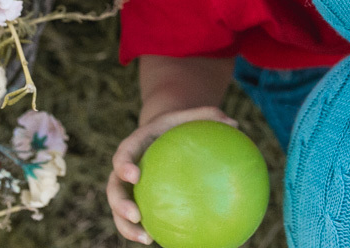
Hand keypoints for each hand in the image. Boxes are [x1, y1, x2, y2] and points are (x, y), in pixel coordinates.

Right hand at [107, 106, 237, 243]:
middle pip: (114, 188)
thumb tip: (235, 123)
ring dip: (127, 227)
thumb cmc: (176, 123)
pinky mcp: (135, 199)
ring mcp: (127, 186)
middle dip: (120, 204)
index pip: (122, 155)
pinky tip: (164, 241)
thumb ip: (207, 115)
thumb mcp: (189, 115)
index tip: (134, 175)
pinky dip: (145, 229)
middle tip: (136, 216)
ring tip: (147, 239)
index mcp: (134, 145)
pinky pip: (137, 217)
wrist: (160, 131)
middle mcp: (125, 168)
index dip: (123, 166)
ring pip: (119, 210)